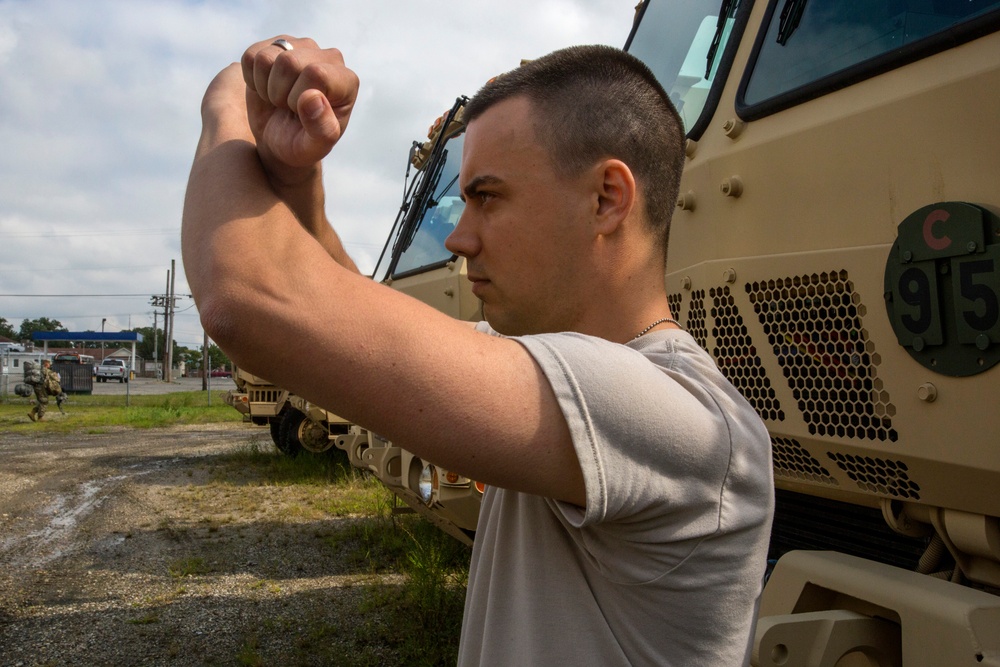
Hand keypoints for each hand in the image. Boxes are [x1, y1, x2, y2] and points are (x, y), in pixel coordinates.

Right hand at [241, 36, 358, 185]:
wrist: (280, 140)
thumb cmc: (302, 144)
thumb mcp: (314, 147)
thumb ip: (321, 129)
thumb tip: (312, 96)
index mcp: (347, 81)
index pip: (315, 73)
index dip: (298, 98)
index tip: (301, 114)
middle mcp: (328, 57)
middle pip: (288, 62)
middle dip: (280, 94)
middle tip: (287, 109)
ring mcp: (302, 47)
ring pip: (267, 57)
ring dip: (265, 87)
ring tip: (278, 100)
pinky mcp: (276, 45)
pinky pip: (251, 56)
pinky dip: (252, 80)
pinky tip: (266, 90)